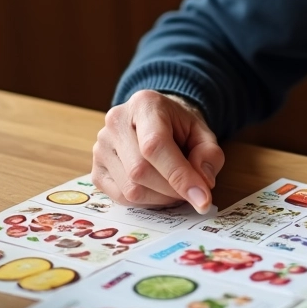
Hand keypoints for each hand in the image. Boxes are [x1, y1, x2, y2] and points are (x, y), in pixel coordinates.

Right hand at [92, 89, 223, 213]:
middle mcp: (115, 123)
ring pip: (130, 189)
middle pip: (140, 171)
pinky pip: (120, 197)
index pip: (155, 145)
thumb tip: (203, 183)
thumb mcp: (203, 133)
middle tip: (194, 193)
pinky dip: (145, 202)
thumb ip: (209, 155)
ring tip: (176, 188)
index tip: (202, 199)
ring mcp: (101, 147)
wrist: (157, 121)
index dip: (179, 175)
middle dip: (173, 190)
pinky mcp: (97, 170)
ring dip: (161, 199)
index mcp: (144, 105)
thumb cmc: (179, 127)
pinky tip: (158, 191)